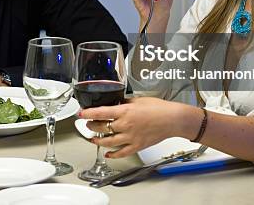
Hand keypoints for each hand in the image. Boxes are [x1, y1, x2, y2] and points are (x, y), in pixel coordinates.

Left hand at [80, 97, 196, 157]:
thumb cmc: (159, 108)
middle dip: (91, 126)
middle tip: (88, 123)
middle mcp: (125, 125)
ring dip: (98, 140)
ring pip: (108, 142)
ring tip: (93, 138)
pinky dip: (113, 155)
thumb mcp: (138, 99)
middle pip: (102, 127)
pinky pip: (121, 153)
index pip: (100, 112)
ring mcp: (130, 137)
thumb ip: (125, 102)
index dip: (88, 113)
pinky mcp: (136, 146)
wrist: (173, 119)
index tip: (80, 113)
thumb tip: (116, 103)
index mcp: (125, 111)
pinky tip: (108, 154)